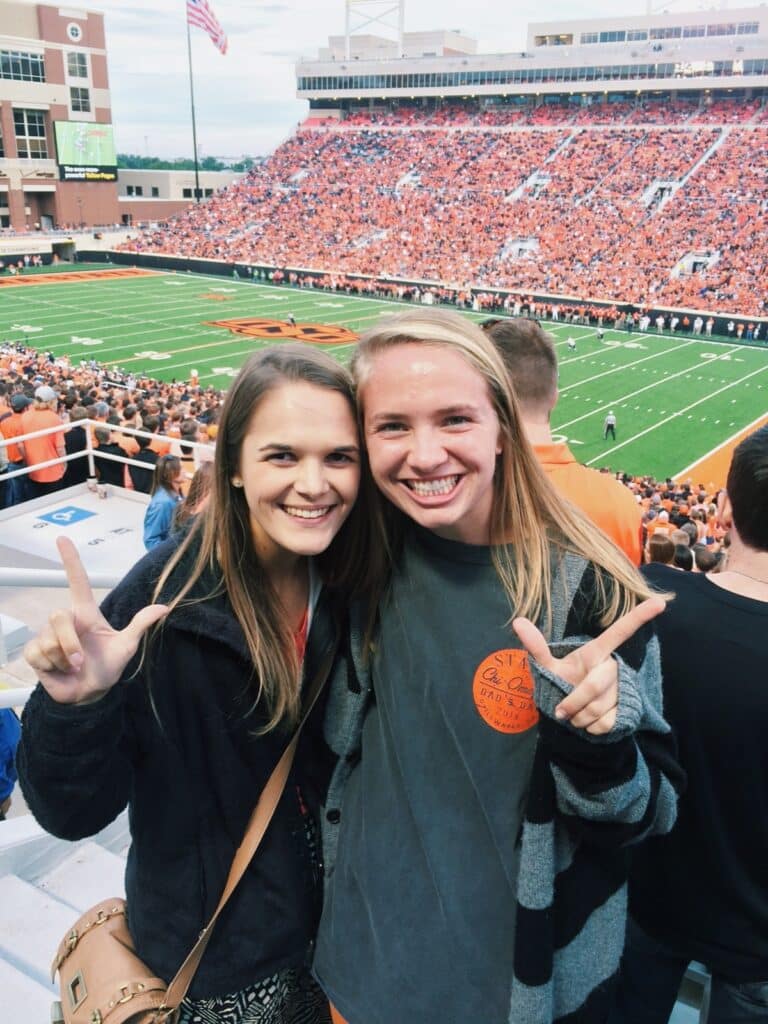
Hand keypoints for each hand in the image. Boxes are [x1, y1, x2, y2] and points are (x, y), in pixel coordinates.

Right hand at [23, 537, 167, 705]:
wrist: (90, 693)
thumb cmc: (107, 666)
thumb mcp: (126, 646)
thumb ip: (140, 624)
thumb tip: (164, 607)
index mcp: (87, 613)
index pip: (77, 581)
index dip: (70, 560)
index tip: (62, 538)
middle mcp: (66, 620)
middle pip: (59, 616)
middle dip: (70, 642)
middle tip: (80, 661)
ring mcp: (48, 635)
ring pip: (49, 639)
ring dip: (64, 659)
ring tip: (72, 666)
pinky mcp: (35, 652)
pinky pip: (38, 654)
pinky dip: (52, 666)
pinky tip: (58, 670)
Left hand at [512, 596, 664, 734]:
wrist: (572, 715)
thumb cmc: (563, 684)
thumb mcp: (550, 666)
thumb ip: (536, 646)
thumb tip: (518, 621)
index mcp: (596, 652)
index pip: (620, 632)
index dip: (639, 616)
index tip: (661, 601)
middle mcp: (613, 666)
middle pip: (595, 686)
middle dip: (574, 702)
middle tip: (562, 712)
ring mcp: (623, 687)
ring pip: (600, 707)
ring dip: (579, 719)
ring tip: (574, 717)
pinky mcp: (627, 708)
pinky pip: (607, 722)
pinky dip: (591, 728)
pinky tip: (589, 724)